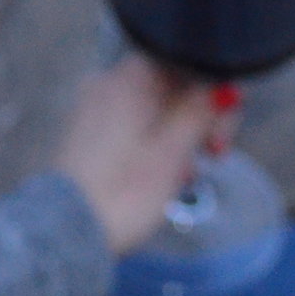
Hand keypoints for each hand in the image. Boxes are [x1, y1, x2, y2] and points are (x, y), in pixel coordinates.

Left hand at [53, 56, 231, 255]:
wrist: (68, 232)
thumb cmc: (121, 194)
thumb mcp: (174, 150)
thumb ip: (201, 112)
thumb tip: (222, 89)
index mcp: (127, 79)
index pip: (186, 63)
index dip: (215, 91)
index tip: (226, 124)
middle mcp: (107, 86)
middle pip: (172, 88)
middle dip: (201, 120)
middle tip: (215, 153)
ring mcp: (95, 112)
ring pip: (156, 112)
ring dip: (181, 139)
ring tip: (185, 175)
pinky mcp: (90, 139)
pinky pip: (136, 131)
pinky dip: (156, 148)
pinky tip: (165, 178)